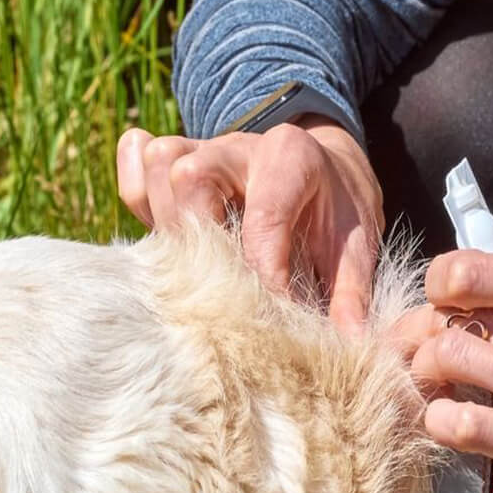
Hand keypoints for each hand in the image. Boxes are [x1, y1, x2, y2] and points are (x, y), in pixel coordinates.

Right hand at [116, 116, 383, 333]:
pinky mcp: (170, 171)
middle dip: (199, 244)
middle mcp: (237, 148)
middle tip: (222, 291)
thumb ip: (352, 291)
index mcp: (292, 157)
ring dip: (164, 223)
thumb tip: (349, 344)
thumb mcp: (357, 242)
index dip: (263, 275)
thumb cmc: (334, 210)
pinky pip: (135, 179)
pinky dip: (138, 205)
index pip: (265, 217)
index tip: (272, 320)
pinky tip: (162, 240)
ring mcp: (198, 154)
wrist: (317, 165)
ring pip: (158, 170)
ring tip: (193, 271)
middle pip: (190, 179)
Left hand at [398, 201, 492, 492]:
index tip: (449, 300)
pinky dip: (439, 421)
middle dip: (420, 332)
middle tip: (423, 347)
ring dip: (426, 373)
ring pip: (439, 361)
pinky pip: (453, 424)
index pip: (463, 271)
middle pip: (440, 318)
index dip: (442, 284)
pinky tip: (452, 420)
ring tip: (440, 382)